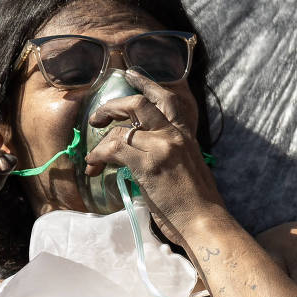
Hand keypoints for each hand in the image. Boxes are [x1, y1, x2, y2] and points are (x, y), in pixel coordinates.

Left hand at [81, 70, 220, 241]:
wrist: (205, 221)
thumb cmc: (197, 204)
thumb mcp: (188, 168)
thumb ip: (170, 155)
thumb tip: (146, 156)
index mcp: (186, 135)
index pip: (167, 99)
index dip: (147, 83)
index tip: (131, 75)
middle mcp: (174, 135)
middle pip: (139, 104)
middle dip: (112, 106)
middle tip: (96, 119)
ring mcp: (161, 147)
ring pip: (121, 128)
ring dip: (99, 141)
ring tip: (91, 158)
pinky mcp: (148, 164)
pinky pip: (114, 149)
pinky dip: (98, 156)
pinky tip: (94, 166)